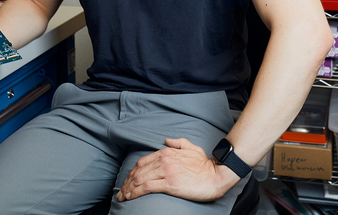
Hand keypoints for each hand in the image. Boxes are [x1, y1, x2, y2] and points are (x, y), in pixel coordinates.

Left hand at [117, 138, 240, 202]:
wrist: (216, 175)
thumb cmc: (205, 164)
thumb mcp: (191, 147)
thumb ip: (178, 142)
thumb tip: (166, 140)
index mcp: (167, 152)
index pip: (143, 162)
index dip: (132, 172)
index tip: (128, 180)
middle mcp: (164, 160)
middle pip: (138, 171)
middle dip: (127, 182)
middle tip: (121, 191)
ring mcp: (166, 172)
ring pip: (139, 178)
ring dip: (128, 188)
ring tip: (122, 196)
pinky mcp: (169, 184)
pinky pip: (146, 187)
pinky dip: (135, 192)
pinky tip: (130, 197)